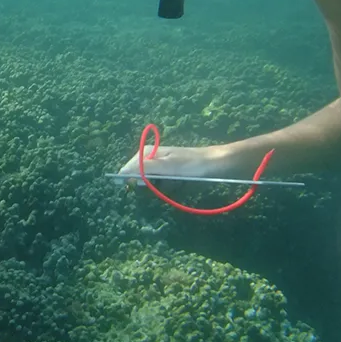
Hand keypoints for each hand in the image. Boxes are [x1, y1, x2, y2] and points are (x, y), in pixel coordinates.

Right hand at [116, 142, 241, 181]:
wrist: (218, 165)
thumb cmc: (193, 164)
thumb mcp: (167, 166)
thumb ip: (144, 168)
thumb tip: (122, 173)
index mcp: (148, 153)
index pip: (129, 169)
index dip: (131, 180)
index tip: (138, 188)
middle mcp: (154, 159)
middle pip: (141, 179)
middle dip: (151, 186)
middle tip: (165, 183)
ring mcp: (164, 168)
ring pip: (153, 185)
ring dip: (164, 188)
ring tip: (177, 184)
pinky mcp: (174, 176)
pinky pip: (165, 187)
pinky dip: (172, 189)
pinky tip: (182, 186)